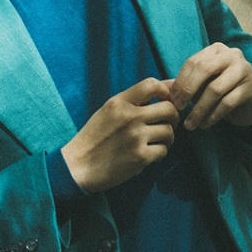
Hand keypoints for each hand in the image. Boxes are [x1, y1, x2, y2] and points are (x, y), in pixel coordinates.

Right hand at [61, 78, 178, 192]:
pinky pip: (164, 150)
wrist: (78, 166)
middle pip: (169, 108)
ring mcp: (136, 137)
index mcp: (119, 102)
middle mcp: (129, 117)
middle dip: (173, 117)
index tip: (165, 101)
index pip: (152, 84)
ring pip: (169, 131)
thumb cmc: (95, 137)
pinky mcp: (140, 157)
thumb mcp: (108, 111)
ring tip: (157, 141)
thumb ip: (132, 100)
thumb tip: (165, 87)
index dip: (166, 90)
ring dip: (167, 137)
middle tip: (168, 124)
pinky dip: (160, 153)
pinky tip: (150, 154)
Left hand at [168, 43, 251, 129]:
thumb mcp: (200, 85)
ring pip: (216, 89)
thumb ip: (181, 85)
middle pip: (205, 70)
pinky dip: (213, 115)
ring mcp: (245, 69)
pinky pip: (228, 102)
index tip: (172, 100)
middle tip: (179, 109)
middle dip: (188, 91)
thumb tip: (159, 89)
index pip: (193, 62)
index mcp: (216, 50)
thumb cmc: (218, 90)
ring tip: (190, 124)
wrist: (247, 103)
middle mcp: (232, 54)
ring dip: (199, 110)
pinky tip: (205, 124)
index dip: (180, 82)